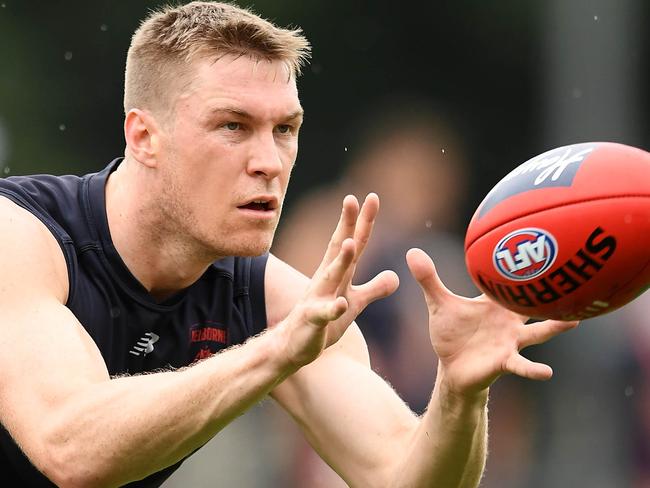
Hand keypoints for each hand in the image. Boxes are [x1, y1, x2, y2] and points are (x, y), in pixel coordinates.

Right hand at [280, 194, 398, 367]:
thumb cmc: (323, 322)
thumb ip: (374, 289)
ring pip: (331, 276)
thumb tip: (396, 276)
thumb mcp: (354, 304)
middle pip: (340, 248)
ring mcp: (318, 299)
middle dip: (347, 225)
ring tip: (351, 243)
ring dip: (341, 260)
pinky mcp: (313, 321)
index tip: (372, 197)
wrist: (293, 347)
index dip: (363, 221)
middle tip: (353, 199)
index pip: (354, 242)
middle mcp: (326, 280)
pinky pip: (324, 314)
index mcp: (338, 274)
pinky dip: (332, 308)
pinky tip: (340, 303)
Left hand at [406, 248, 577, 396]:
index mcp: (496, 302)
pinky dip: (532, 369)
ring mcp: (511, 341)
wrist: (452, 367)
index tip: (542, 244)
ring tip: (574, 322)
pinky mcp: (504, 362)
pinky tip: (547, 373)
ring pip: (538, 332)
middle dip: (551, 292)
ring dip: (554, 327)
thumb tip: (412, 252)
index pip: (512, 280)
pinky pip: (521, 365)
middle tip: (576, 277)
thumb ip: (429, 279)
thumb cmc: (451, 333)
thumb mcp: (439, 304)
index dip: (524, 264)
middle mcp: (510, 319)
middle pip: (535, 303)